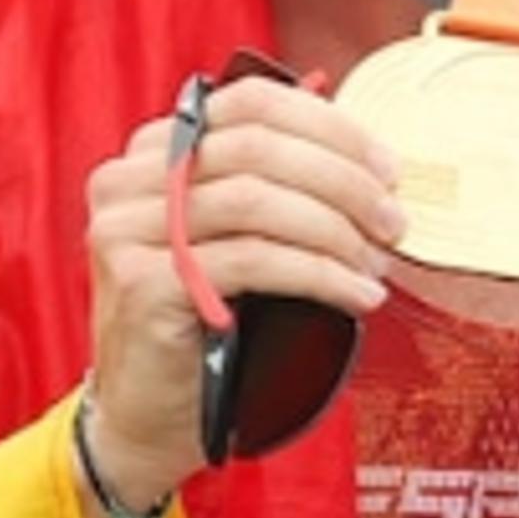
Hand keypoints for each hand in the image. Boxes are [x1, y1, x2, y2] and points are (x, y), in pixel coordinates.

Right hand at [77, 74, 397, 517]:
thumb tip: (369, 159)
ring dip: (335, 230)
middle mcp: (126, 179)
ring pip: (255, 200)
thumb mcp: (240, 238)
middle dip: (342, 181)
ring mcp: (125, 229)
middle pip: (257, 147)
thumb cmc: (208, 321)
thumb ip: (279, 186)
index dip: (330, 127)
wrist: (150, 414)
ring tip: (376, 264)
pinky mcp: (141, 283)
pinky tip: (357, 296)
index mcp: (154, 150)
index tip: (387, 168)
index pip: (251, 103)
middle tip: (394, 221)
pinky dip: (319, 275)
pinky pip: (251, 260)